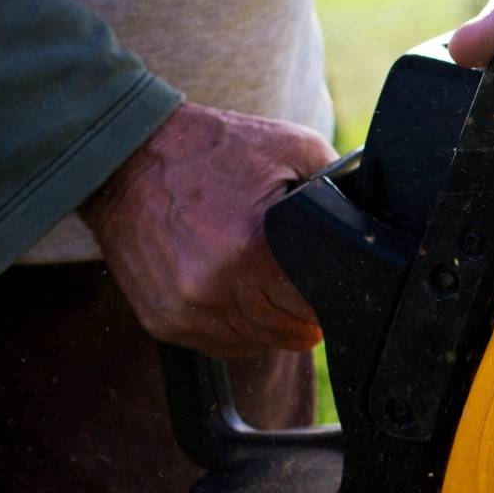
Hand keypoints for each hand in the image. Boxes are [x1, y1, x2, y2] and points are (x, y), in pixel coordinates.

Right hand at [82, 102, 337, 356]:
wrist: (124, 156)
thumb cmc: (210, 150)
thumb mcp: (290, 147)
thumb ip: (338, 185)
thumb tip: (369, 215)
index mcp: (251, 249)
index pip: (314, 307)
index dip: (331, 299)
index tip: (331, 286)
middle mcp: (214, 287)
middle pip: (289, 332)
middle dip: (304, 313)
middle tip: (302, 285)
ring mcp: (185, 309)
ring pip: (256, 343)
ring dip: (272, 324)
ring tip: (269, 286)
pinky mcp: (162, 321)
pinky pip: (220, 345)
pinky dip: (237, 328)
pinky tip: (238, 295)